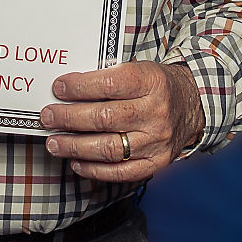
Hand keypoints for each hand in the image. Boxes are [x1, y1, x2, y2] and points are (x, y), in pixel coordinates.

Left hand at [40, 61, 202, 182]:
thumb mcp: (141, 69)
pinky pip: (121, 171)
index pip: (110, 84)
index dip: (80, 87)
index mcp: (152, 82)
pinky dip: (94, 169)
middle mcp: (156, 113)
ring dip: (75, 147)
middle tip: (48, 116)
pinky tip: (76, 162)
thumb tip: (68, 89)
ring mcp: (156, 141)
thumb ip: (110, 77)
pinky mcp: (156, 162)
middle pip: (104, 118)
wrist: (193, 105)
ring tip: (54, 142)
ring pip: (109, 148)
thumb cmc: (158, 85)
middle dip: (69, 118)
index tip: (58, 88)